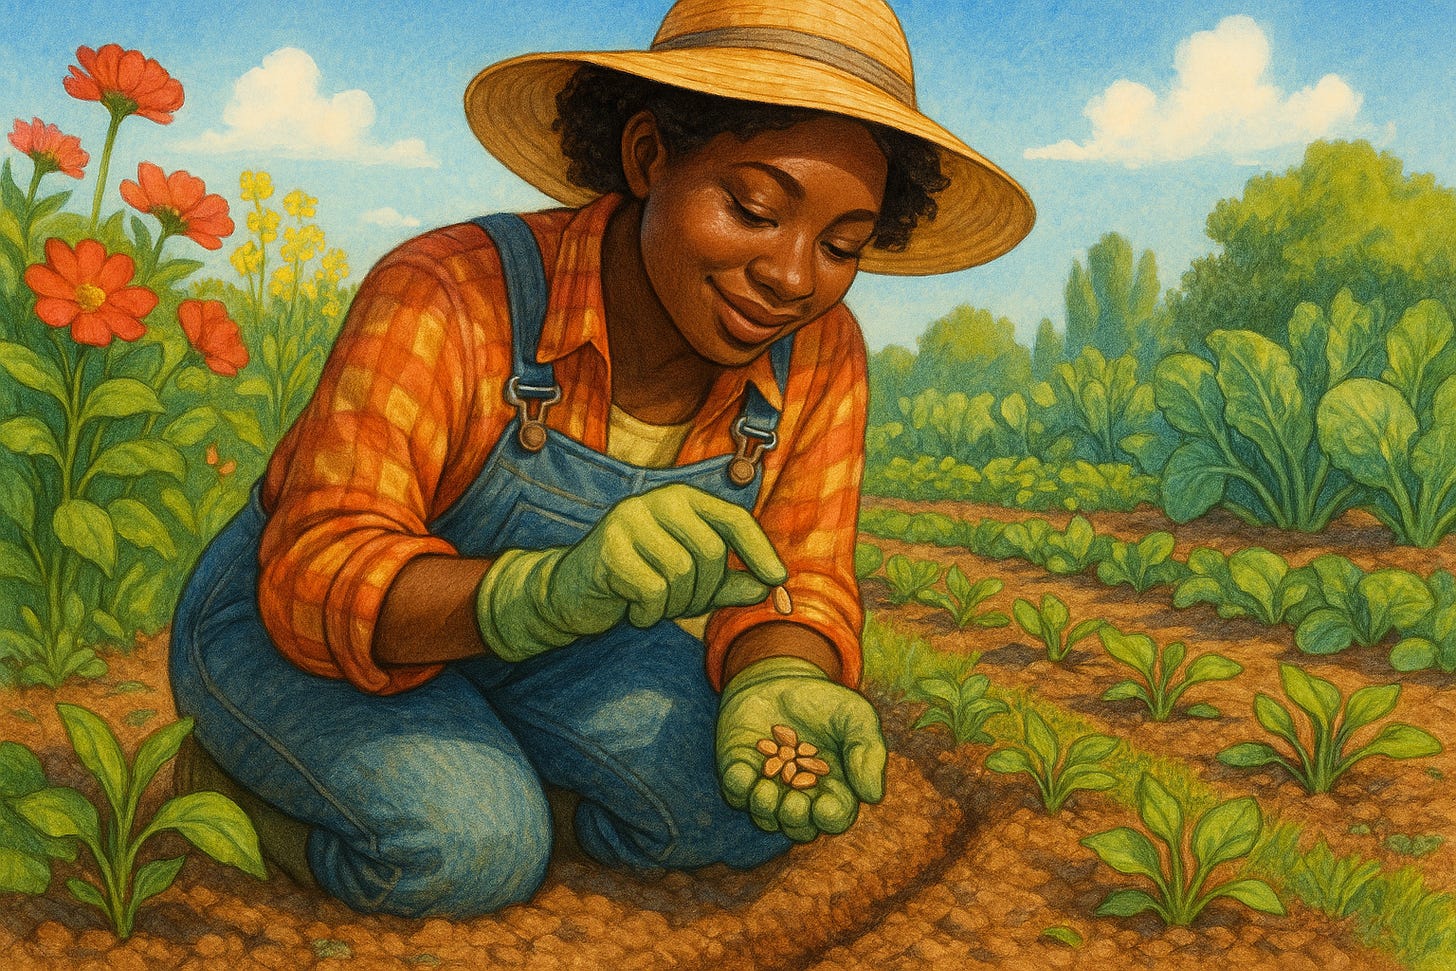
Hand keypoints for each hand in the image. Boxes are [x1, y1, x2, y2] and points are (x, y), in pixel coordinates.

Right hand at [475, 483, 786, 660]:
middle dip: (704, 592)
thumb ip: (730, 584)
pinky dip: (648, 613)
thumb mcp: (691, 583)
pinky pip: (652, 591)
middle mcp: (659, 499)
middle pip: (711, 553)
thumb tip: (770, 589)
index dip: (760, 550)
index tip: (778, 580)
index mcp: (684, 500)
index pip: (733, 519)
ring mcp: (630, 519)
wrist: (570, 593)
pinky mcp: (608, 547)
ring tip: (652, 604)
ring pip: (682, 574)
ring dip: (673, 605)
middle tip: (678, 605)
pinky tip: (631, 610)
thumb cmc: (638, 582)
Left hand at [716, 656, 885, 841]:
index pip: (833, 816)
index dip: (830, 817)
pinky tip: (744, 771)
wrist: (780, 679)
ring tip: (767, 788)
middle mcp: (800, 796)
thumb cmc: (824, 703)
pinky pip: (735, 791)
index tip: (824, 805)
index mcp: (833, 789)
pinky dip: (738, 786)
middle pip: (798, 826)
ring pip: (765, 816)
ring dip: (765, 808)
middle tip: (794, 801)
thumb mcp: (855, 716)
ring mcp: (768, 787)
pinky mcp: (740, 772)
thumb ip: (867, 751)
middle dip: (795, 819)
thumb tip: (872, 796)